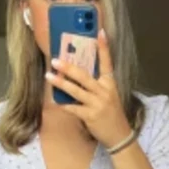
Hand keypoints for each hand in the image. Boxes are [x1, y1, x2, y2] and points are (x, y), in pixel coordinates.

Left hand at [45, 30, 132, 149]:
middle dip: (68, 68)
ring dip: (61, 83)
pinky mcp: (90, 116)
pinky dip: (64, 104)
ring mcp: (97, 104)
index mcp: (110, 84)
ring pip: (76, 91)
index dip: (104, 48)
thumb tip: (77, 74)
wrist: (119, 135)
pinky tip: (55, 101)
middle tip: (55, 60)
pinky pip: (73, 108)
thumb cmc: (112, 114)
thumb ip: (97, 85)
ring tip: (49, 76)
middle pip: (84, 76)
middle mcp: (104, 91)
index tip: (99, 33)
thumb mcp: (109, 96)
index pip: (108, 62)